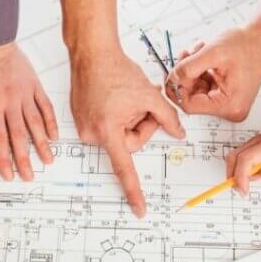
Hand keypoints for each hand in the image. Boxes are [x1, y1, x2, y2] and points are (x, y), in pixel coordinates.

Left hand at [0, 43, 58, 180]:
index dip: (4, 159)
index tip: (9, 174)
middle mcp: (11, 102)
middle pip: (19, 136)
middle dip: (24, 159)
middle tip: (30, 176)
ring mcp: (25, 95)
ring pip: (35, 124)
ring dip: (42, 144)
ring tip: (47, 161)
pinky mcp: (35, 87)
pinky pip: (45, 107)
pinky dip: (51, 122)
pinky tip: (54, 136)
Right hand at [71, 51, 184, 216]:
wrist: (92, 53)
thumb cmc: (116, 70)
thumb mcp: (150, 96)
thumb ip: (168, 118)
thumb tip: (179, 132)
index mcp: (108, 131)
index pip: (124, 169)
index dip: (134, 191)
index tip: (139, 209)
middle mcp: (91, 134)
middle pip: (128, 144)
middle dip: (141, 126)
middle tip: (144, 104)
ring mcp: (84, 127)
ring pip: (119, 134)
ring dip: (130, 118)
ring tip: (127, 95)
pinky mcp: (81, 119)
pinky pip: (108, 126)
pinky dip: (117, 113)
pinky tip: (117, 95)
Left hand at [165, 24, 260, 120]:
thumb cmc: (248, 44)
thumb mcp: (212, 53)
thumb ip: (188, 67)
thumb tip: (172, 78)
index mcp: (229, 104)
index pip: (190, 105)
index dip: (177, 88)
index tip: (171, 73)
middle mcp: (230, 108)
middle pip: (193, 98)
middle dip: (186, 76)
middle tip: (184, 56)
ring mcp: (229, 102)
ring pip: (197, 90)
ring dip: (192, 70)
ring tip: (197, 51)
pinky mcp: (227, 94)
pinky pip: (205, 85)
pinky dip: (200, 70)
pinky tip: (204, 56)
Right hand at [224, 120, 260, 193]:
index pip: (246, 160)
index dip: (241, 177)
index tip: (244, 190)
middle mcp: (260, 141)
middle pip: (235, 157)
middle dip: (232, 176)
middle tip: (241, 191)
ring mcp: (258, 141)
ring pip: (236, 156)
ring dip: (235, 172)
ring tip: (244, 186)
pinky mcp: (259, 144)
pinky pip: (243, 155)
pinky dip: (241, 167)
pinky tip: (251, 176)